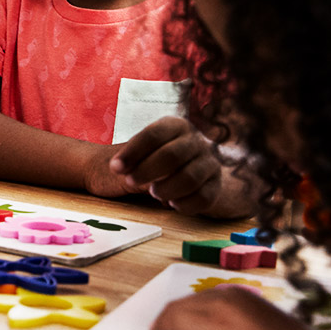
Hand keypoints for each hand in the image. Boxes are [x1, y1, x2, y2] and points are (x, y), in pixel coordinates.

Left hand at [110, 116, 254, 217]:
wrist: (182, 169)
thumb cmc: (154, 158)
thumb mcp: (142, 151)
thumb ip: (133, 159)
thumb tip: (121, 169)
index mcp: (175, 126)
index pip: (153, 135)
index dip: (132, 152)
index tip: (114, 167)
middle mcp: (195, 141)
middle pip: (172, 155)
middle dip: (147, 171)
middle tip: (130, 181)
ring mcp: (209, 162)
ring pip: (190, 178)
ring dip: (167, 188)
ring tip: (153, 193)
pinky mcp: (216, 185)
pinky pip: (204, 197)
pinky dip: (186, 203)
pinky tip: (172, 203)